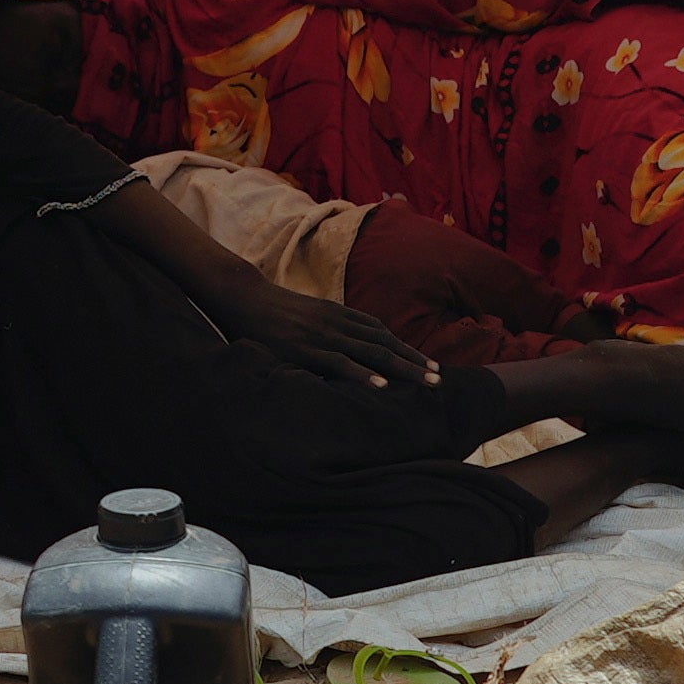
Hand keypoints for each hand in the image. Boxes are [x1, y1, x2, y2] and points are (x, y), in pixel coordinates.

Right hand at [202, 263, 436, 390]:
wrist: (244, 297)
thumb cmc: (274, 311)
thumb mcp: (309, 315)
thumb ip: (331, 328)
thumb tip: (350, 346)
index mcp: (339, 314)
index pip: (381, 332)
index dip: (407, 348)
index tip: (429, 364)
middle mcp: (338, 322)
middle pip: (385, 343)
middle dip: (414, 361)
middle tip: (439, 379)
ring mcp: (323, 336)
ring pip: (372, 353)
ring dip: (402, 369)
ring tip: (426, 383)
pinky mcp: (306, 350)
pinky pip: (340, 363)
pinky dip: (364, 374)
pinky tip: (382, 386)